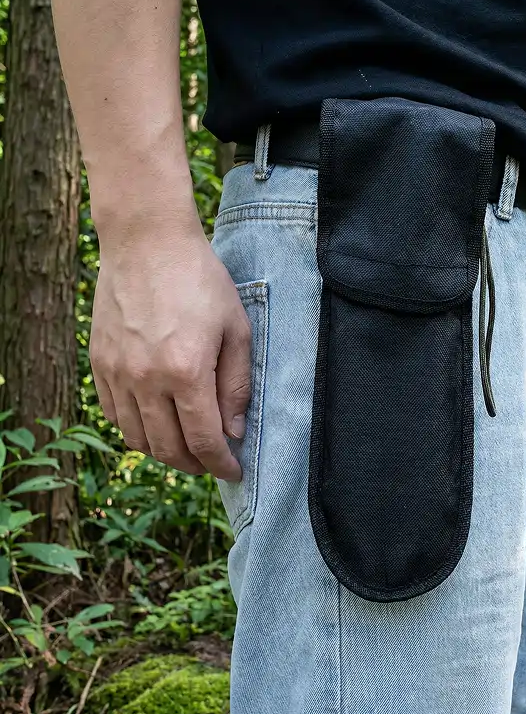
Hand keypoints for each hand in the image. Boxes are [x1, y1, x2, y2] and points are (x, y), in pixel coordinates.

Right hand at [90, 209, 250, 480]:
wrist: (147, 242)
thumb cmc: (201, 280)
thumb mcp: (237, 330)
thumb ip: (237, 385)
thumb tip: (234, 431)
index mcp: (186, 372)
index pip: (203, 440)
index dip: (221, 464)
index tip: (234, 471)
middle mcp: (146, 379)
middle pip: (168, 448)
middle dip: (195, 465)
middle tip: (213, 462)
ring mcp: (117, 373)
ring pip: (137, 438)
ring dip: (164, 452)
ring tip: (187, 447)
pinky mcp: (99, 362)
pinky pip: (114, 414)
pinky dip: (136, 429)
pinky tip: (156, 423)